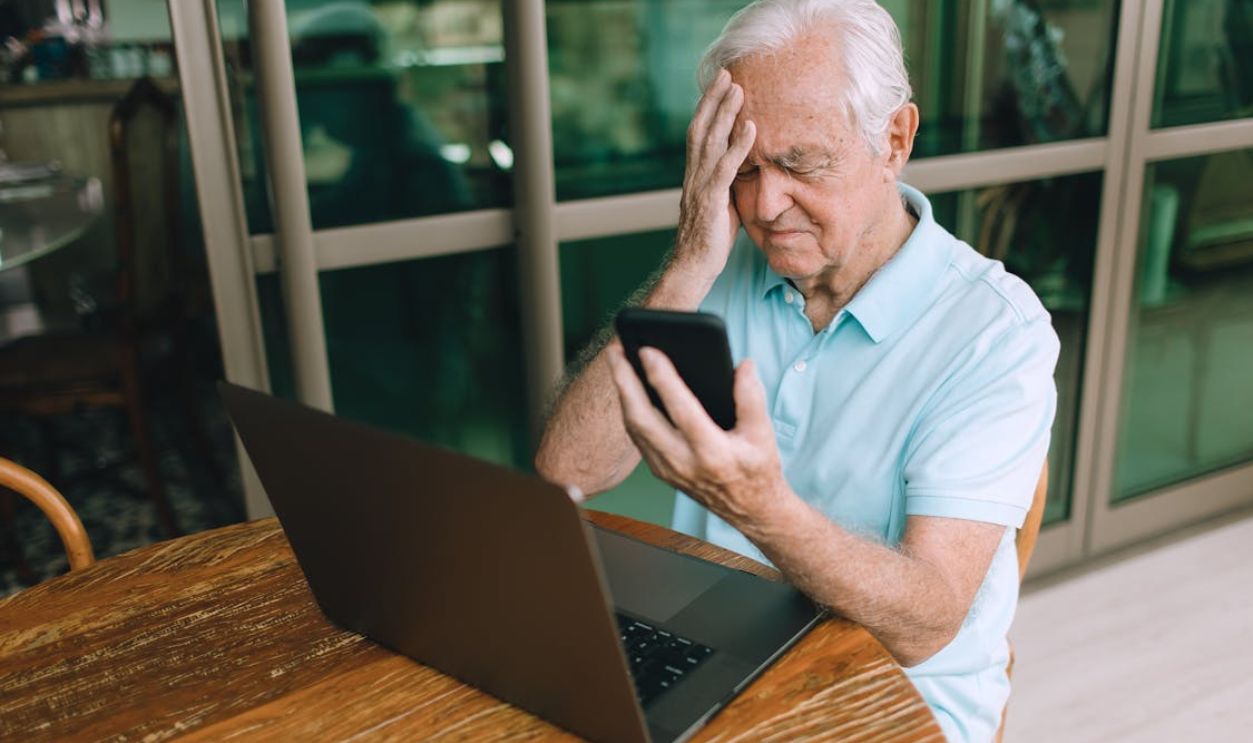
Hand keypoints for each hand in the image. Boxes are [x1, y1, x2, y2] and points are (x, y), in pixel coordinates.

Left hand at [605, 343, 788, 530]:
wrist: (750, 511)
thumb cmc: (757, 470)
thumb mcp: (763, 434)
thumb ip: (752, 397)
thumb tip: (743, 365)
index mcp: (712, 453)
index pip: (680, 408)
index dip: (662, 377)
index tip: (649, 350)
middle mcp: (683, 463)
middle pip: (642, 418)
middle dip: (624, 381)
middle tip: (615, 351)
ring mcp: (667, 469)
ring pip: (634, 428)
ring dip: (622, 393)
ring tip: (617, 362)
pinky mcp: (660, 471)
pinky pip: (637, 437)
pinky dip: (629, 410)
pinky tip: (627, 388)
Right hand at [673, 69, 756, 282]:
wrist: (693, 266)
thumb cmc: (709, 238)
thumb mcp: (720, 203)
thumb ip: (726, 181)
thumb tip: (742, 167)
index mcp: (694, 174)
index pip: (698, 133)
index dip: (708, 107)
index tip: (720, 84)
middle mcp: (693, 175)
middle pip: (700, 128)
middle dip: (713, 99)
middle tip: (726, 73)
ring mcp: (700, 186)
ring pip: (710, 142)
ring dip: (725, 114)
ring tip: (739, 90)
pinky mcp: (711, 201)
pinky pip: (725, 168)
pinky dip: (738, 146)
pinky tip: (751, 129)